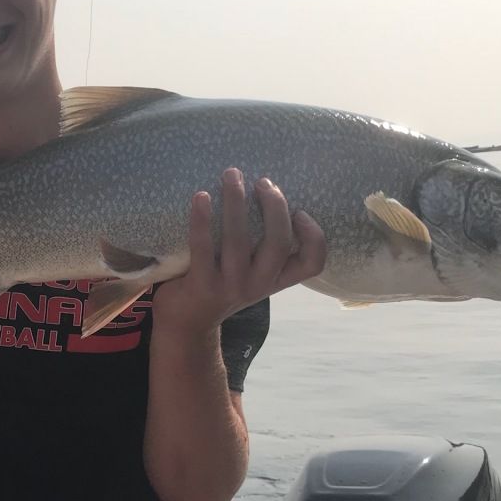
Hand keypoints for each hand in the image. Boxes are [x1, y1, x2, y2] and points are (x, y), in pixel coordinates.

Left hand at [152, 168, 326, 338]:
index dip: (314, 236)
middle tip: (262, 182)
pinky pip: (203, 246)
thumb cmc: (220, 288)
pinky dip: (202, 218)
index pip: (312, 264)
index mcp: (275, 280)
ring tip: (231, 175)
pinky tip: (201, 196)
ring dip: (236, 200)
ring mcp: (231, 286)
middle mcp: (259, 284)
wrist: (186, 325)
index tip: (300, 211)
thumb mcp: (251, 276)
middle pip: (279, 242)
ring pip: (239, 238)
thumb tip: (267, 194)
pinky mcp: (202, 285)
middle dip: (274, 205)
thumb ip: (262, 250)